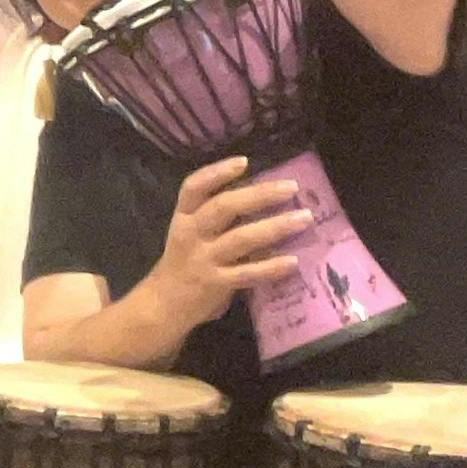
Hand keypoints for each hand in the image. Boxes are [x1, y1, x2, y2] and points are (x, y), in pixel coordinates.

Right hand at [150, 155, 313, 324]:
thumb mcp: (192, 234)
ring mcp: (203, 259)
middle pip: (223, 207)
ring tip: (304, 218)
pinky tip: (292, 262)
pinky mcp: (215, 284)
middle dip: (259, 195)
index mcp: (184, 217)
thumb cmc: (185, 263)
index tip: (244, 162)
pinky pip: (247, 274)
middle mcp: (191, 234)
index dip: (217, 173)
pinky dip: (271, 267)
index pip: (193, 188)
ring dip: (275, 226)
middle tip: (291, 188)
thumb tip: (265, 197)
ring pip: (241, 238)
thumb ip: (219, 218)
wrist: (163, 305)